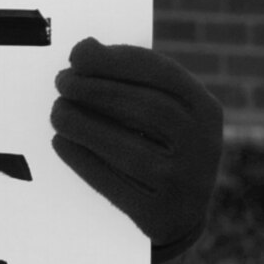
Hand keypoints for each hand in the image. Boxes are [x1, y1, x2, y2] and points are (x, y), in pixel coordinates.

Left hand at [51, 38, 222, 259]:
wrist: (180, 213)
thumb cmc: (161, 146)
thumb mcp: (162, 111)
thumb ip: (130, 79)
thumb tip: (85, 49)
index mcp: (205, 111)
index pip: (163, 75)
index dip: (117, 61)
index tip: (79, 54)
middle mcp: (202, 146)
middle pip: (145, 109)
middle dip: (97, 90)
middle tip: (62, 82)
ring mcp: (183, 183)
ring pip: (127, 149)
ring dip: (84, 125)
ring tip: (58, 112)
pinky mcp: (158, 214)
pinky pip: (113, 184)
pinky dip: (82, 160)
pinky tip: (62, 142)